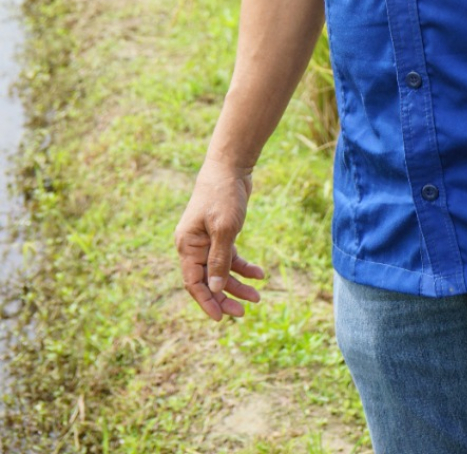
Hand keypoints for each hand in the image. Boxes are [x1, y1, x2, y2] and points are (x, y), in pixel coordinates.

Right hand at [175, 162, 264, 321]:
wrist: (231, 167)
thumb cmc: (223, 195)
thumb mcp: (224, 229)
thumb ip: (219, 259)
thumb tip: (215, 289)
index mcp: (187, 245)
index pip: (193, 282)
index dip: (206, 302)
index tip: (220, 319)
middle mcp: (194, 246)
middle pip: (208, 280)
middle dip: (225, 297)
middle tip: (243, 312)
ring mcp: (207, 241)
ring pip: (221, 271)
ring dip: (238, 284)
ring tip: (258, 297)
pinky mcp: (221, 234)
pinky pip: (230, 257)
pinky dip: (244, 267)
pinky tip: (260, 274)